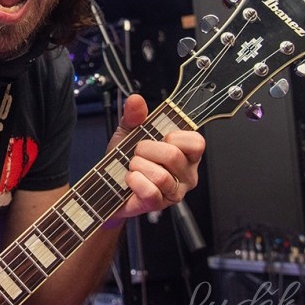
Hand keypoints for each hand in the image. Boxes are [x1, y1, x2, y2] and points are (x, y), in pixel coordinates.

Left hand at [106, 94, 204, 224]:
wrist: (107, 185)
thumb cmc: (124, 160)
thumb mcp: (128, 132)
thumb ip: (134, 116)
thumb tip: (136, 100)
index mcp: (186, 153)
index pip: (197, 142)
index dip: (175, 136)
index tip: (160, 136)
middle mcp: (186, 173)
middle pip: (173, 156)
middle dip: (146, 149)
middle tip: (138, 152)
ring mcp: (175, 191)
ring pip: (161, 175)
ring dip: (138, 167)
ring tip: (134, 167)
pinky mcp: (160, 204)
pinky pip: (150, 191)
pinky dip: (134, 181)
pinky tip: (131, 180)